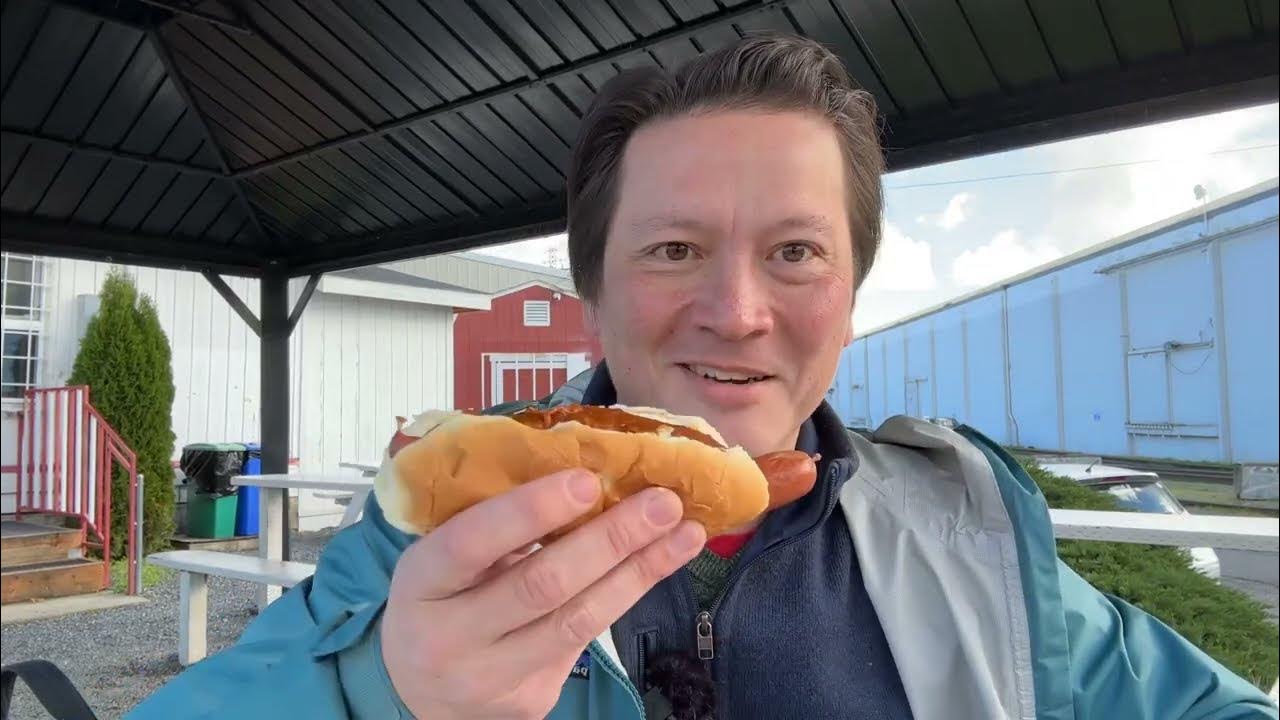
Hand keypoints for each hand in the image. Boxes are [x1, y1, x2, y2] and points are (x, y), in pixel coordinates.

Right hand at [380, 468, 705, 718]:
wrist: (418, 693)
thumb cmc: (440, 600)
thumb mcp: (442, 560)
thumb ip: (491, 522)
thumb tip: (582, 469)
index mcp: (421, 582)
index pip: (472, 542)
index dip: (530, 511)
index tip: (587, 480)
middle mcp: (450, 636)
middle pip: (542, 584)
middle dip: (611, 538)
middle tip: (663, 501)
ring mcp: (492, 676)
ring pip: (579, 619)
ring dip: (640, 570)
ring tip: (685, 533)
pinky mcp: (530, 699)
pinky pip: (587, 641)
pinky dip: (626, 595)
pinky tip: (658, 565)